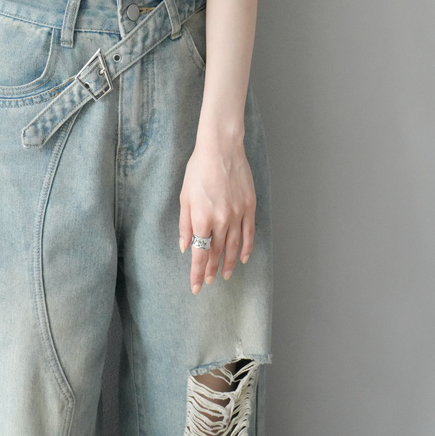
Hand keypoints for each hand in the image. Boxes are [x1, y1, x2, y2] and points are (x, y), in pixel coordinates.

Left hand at [179, 135, 255, 293]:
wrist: (221, 149)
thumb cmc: (198, 169)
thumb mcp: (185, 196)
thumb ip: (185, 224)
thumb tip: (185, 246)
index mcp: (202, 219)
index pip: (200, 254)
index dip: (197, 272)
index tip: (196, 286)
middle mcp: (221, 220)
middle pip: (216, 252)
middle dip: (210, 269)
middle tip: (207, 281)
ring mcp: (237, 215)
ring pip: (233, 247)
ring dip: (228, 263)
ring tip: (224, 275)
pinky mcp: (249, 207)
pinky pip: (249, 234)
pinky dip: (246, 248)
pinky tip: (243, 258)